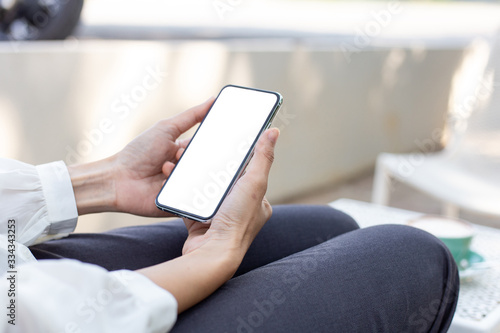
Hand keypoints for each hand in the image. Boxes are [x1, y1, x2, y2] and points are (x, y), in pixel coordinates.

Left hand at [112, 98, 213, 216]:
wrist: (118, 179)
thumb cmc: (138, 152)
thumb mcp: (166, 128)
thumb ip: (191, 116)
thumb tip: (212, 100)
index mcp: (186, 152)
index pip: (208, 148)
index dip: (214, 144)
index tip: (219, 141)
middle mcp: (187, 170)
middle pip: (207, 165)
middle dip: (194, 158)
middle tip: (178, 155)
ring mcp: (184, 187)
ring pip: (201, 181)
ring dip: (183, 172)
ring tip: (164, 168)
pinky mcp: (180, 203)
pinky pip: (192, 198)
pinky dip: (179, 188)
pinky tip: (162, 182)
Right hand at [137, 127, 279, 312]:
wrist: (212, 254)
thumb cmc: (238, 221)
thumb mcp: (255, 183)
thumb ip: (263, 157)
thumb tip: (274, 132)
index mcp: (258, 202)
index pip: (249, 173)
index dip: (237, 158)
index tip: (224, 144)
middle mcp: (240, 210)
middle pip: (224, 180)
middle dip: (210, 167)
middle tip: (197, 151)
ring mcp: (220, 218)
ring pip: (205, 190)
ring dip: (195, 178)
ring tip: (184, 162)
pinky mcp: (200, 223)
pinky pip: (191, 203)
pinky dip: (183, 193)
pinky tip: (176, 180)